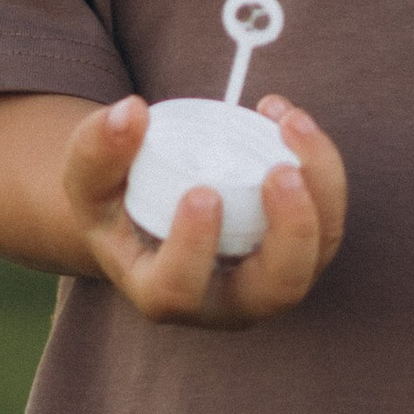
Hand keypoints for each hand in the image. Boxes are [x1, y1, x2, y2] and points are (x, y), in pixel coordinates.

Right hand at [61, 91, 346, 329]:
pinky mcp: (299, 248)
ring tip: (291, 122)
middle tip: (281, 170)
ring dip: (320, 186)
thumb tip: (130, 112)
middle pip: (278, 289)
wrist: (150, 216)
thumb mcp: (87, 179)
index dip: (193, 248)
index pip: (179, 290)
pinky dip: (319, 165)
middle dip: (291, 230)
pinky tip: (285, 117)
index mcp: (163, 294)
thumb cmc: (115, 204)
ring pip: (318, 250)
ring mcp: (268, 278)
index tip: (200, 193)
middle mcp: (225, 301)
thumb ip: (98, 149)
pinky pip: (326, 214)